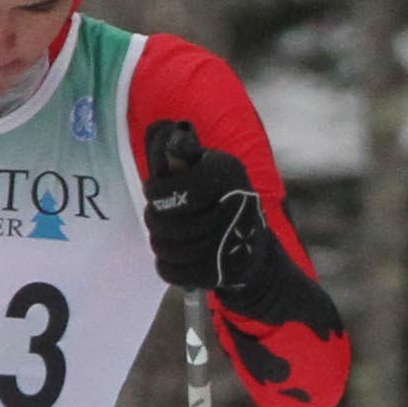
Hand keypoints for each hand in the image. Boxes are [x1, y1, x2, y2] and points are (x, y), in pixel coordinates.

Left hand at [141, 119, 269, 297]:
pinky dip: (166, 265)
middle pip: (169, 222)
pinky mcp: (218, 273)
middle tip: (156, 217)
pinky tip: (171, 257)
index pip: (178, 188)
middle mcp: (232, 208)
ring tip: (164, 235)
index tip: (153, 191)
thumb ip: (183, 152)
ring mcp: (226, 245)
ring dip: (160, 242)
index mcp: (227, 174)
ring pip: (167, 247)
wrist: (254, 249)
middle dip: (155, 220)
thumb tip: (164, 132)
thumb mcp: (210, 166)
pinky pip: (172, 271)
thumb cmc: (222, 199)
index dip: (156, 192)